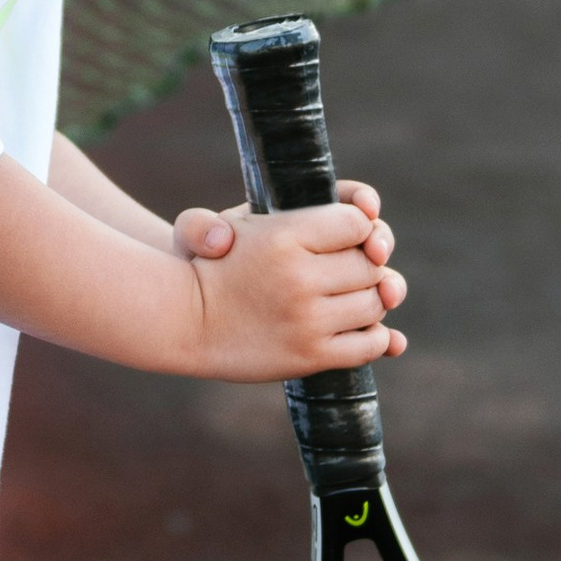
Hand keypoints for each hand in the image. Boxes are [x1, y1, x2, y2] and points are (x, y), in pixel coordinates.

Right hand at [182, 186, 406, 382]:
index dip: (360, 225)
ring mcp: (308, 321)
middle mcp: (300, 278)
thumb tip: (301, 228)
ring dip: (371, 297)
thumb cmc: (213, 264)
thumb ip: (286, 204)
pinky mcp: (311, 356)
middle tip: (346, 266)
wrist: (184, 321)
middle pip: (372, 264)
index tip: (347, 232)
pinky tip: (358, 326)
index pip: (359, 222)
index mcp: (285, 236)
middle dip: (366, 262)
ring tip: (349, 294)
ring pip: (376, 303)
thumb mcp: (233, 219)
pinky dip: (376, 336)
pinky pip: (370, 344)